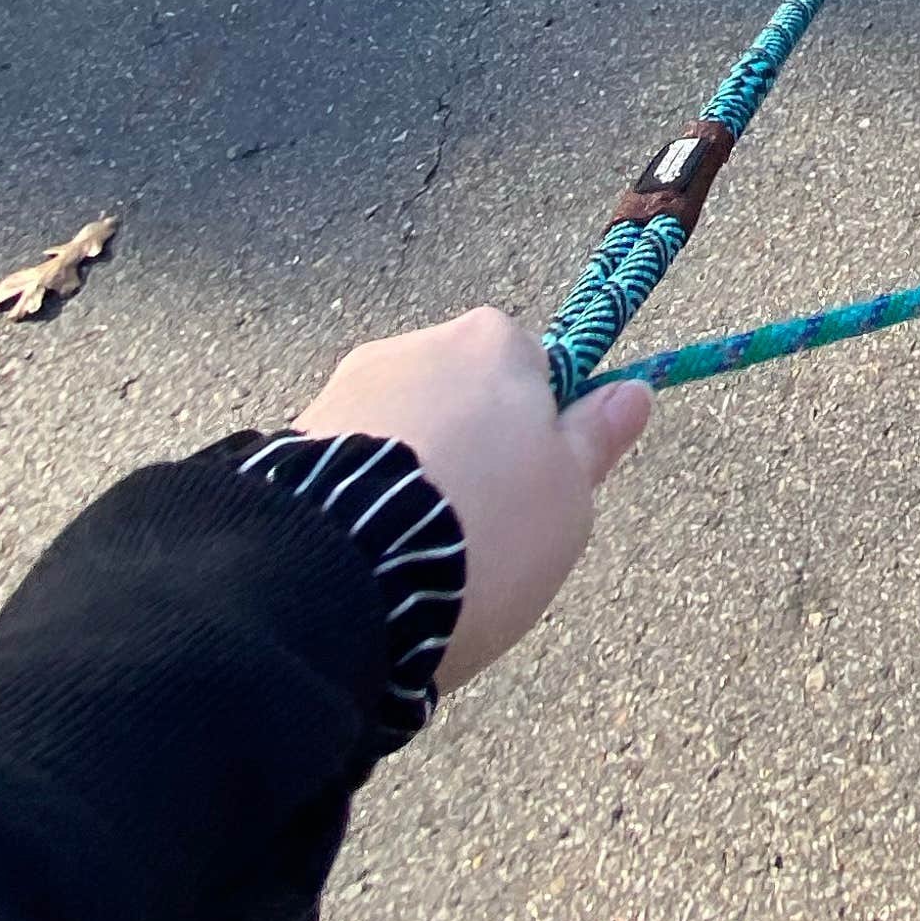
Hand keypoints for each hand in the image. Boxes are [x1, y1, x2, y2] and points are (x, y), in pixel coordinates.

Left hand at [292, 308, 655, 691]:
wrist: (347, 578)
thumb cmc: (485, 530)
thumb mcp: (569, 496)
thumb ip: (596, 439)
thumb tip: (633, 391)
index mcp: (493, 341)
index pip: (532, 371)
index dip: (538, 436)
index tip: (534, 495)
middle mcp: (414, 346)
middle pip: (459, 400)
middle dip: (467, 456)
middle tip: (478, 539)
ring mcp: (343, 389)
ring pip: (399, 437)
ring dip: (408, 483)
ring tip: (412, 564)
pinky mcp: (286, 442)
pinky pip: (344, 471)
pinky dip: (358, 507)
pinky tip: (364, 563)